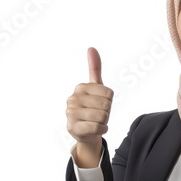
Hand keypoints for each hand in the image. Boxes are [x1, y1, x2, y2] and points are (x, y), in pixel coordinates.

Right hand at [66, 47, 113, 167]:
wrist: (85, 132)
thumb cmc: (93, 107)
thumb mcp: (96, 88)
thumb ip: (94, 68)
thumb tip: (91, 48)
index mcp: (81, 87)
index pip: (109, 94)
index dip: (109, 101)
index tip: (100, 104)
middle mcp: (73, 99)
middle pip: (106, 105)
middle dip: (106, 112)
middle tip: (98, 114)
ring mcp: (71, 113)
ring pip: (102, 116)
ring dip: (104, 122)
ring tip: (95, 121)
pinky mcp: (72, 127)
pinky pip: (97, 127)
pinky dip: (102, 130)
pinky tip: (95, 129)